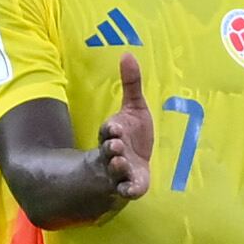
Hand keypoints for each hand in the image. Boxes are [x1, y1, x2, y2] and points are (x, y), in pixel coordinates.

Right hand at [97, 53, 153, 201]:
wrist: (136, 163)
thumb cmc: (134, 133)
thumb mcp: (135, 107)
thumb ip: (131, 84)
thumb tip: (127, 54)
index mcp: (113, 133)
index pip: (108, 130)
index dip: (111, 129)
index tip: (114, 127)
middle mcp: (114, 153)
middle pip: (108, 151)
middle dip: (111, 148)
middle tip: (115, 147)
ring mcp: (121, 171)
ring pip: (115, 171)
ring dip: (117, 167)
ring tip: (120, 162)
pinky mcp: (131, 186)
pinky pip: (127, 190)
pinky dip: (128, 190)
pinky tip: (131, 190)